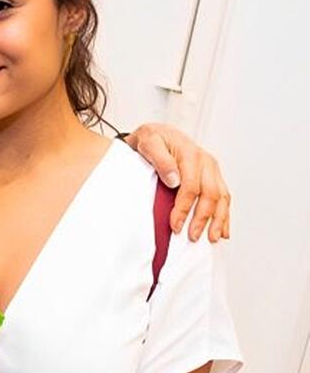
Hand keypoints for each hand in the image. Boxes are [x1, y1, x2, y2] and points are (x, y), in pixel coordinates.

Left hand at [124, 123, 229, 242]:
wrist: (161, 134)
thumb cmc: (153, 139)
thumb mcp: (149, 143)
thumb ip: (160, 159)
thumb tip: (174, 179)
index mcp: (190, 154)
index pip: (191, 186)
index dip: (184, 208)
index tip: (176, 224)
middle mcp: (206, 162)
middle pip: (210, 194)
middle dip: (202, 218)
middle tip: (191, 236)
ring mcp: (212, 170)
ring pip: (222, 198)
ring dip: (218, 220)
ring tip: (211, 238)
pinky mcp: (214, 177)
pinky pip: (224, 197)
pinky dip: (224, 215)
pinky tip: (223, 230)